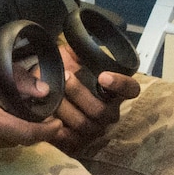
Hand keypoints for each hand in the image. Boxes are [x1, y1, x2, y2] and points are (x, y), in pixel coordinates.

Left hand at [50, 40, 139, 155]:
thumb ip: (78, 46)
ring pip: (85, 125)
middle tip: (64, 77)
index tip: (103, 76)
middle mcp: (109, 112)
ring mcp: (95, 129)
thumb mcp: (70, 55)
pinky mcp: (78, 143)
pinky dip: (59, 130)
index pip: (130, 89)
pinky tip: (48, 118)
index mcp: (113, 90)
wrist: (43, 91)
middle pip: (101, 111)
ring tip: (51, 95)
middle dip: (80, 93)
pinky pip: (73, 142)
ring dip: (66, 109)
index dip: (120, 84)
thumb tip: (79, 30)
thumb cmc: (61, 71)